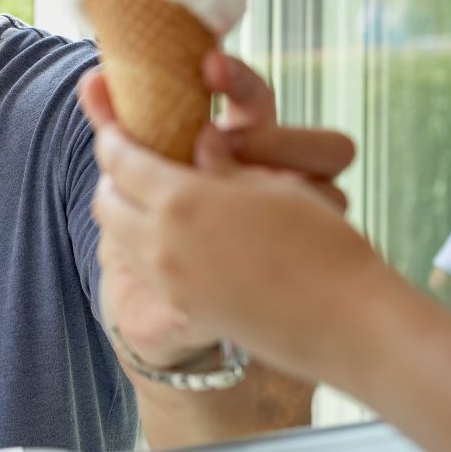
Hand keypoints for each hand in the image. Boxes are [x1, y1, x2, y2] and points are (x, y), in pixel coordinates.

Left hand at [79, 72, 384, 379]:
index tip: (114, 127)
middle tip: (125, 161)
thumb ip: (226, 161)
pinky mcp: (181, 308)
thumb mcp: (274, 186)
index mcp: (182, 199)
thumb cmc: (321, 243)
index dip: (112, 137)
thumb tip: (203, 137)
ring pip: (116, 236)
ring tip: (143, 196)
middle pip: (106, 200)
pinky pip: (139, 267)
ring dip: (120, 211)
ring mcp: (168, 280)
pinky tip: (167, 234)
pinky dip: (138, 243)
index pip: (121, 159)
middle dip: (110, 176)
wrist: (345, 323)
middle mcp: (162, 241)